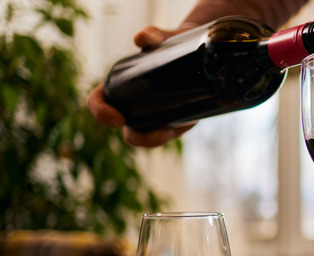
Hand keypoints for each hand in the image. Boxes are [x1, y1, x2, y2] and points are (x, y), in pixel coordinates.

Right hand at [86, 26, 195, 146]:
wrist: (194, 51)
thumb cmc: (169, 44)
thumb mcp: (163, 39)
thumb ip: (153, 35)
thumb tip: (141, 39)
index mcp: (119, 87)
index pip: (99, 103)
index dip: (101, 113)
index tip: (117, 118)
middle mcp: (132, 106)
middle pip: (128, 132)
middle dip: (138, 138)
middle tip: (159, 131)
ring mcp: (152, 116)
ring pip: (147, 138)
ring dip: (155, 140)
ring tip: (171, 130)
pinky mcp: (171, 120)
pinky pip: (165, 134)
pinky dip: (170, 135)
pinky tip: (178, 127)